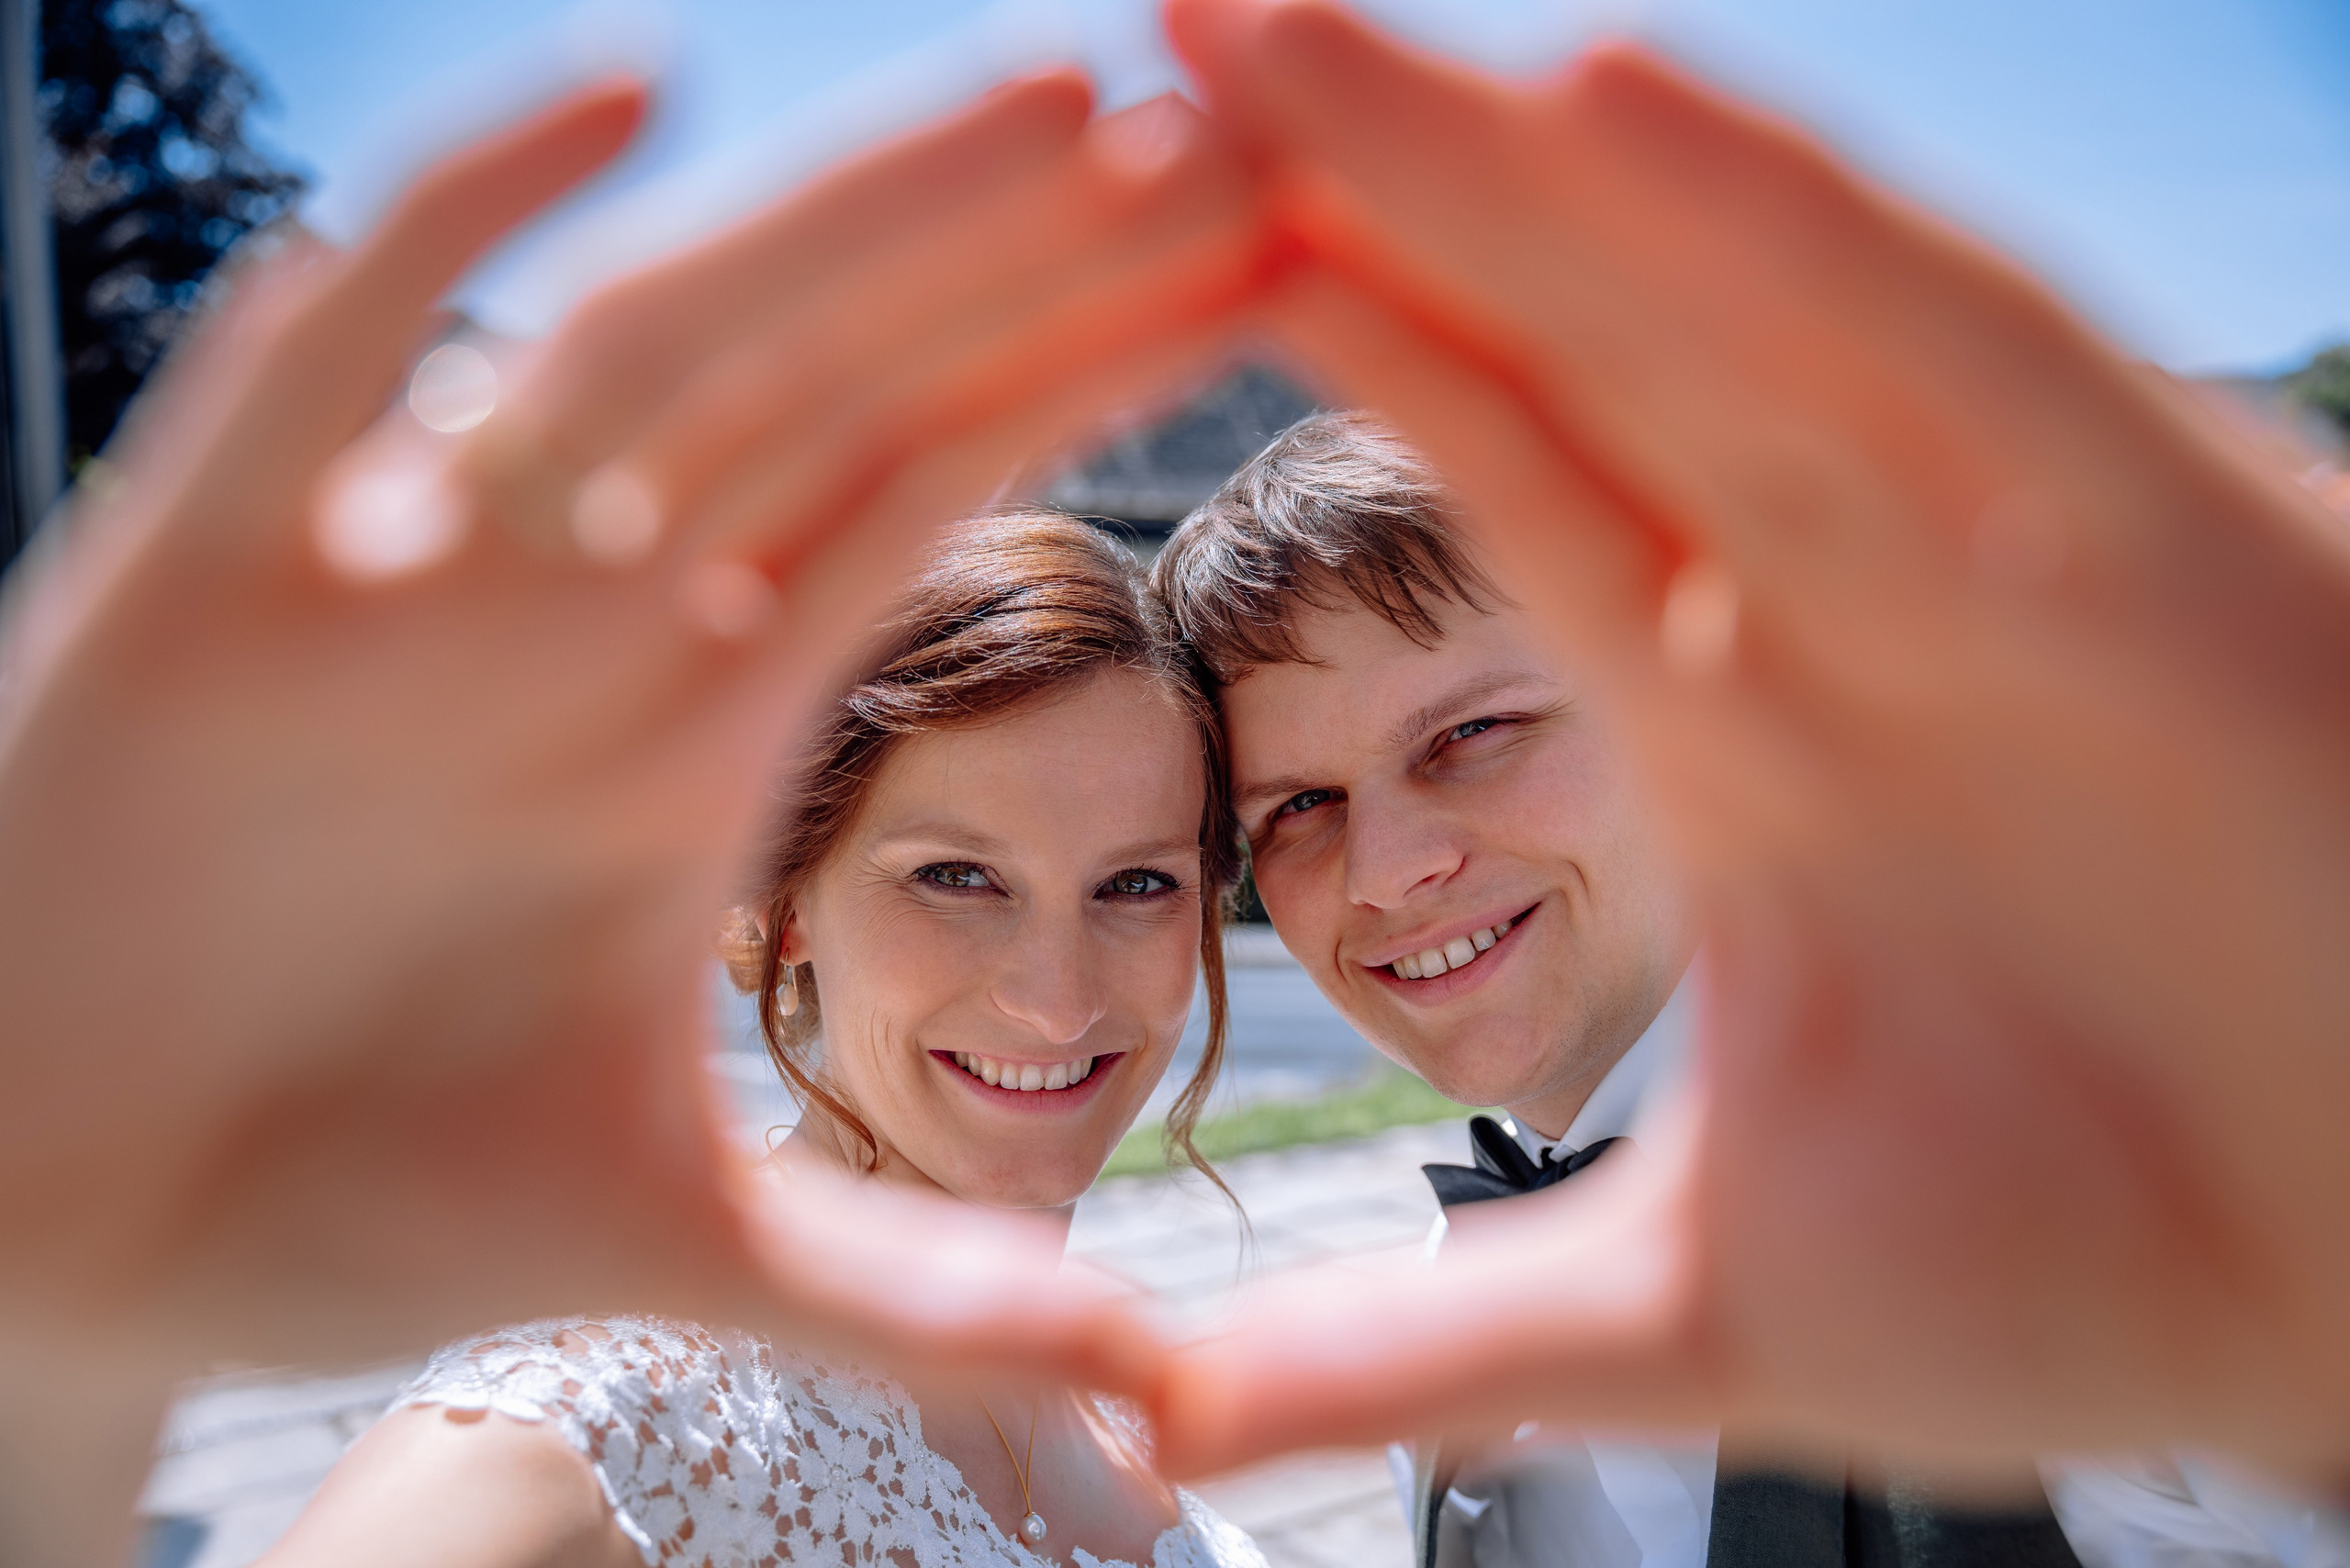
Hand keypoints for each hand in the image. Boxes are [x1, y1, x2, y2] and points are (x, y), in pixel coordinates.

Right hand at [0, 71, 1258, 1563]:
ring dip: (841, 214)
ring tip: (1049, 93)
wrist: (62, 1214)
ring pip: (654, 341)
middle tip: (1239, 118)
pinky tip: (615, 97)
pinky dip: (458, 230)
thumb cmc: (358, 1198)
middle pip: (839, 377)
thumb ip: (903, 1291)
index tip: (1283, 260)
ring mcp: (399, 574)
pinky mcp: (199, 571)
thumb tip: (1145, 1393)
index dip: (1102, 374)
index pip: (940, 491)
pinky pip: (335, 362)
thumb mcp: (664, 1234)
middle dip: (1026, 251)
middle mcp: (575, 611)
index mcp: (699, 719)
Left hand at [1156, 0, 2349, 1486]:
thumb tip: (1153, 1416)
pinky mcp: (2172, 545)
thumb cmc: (2104, 1261)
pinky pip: (1953, 345)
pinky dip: (1786, 223)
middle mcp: (1855, 582)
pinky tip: (1606, 95)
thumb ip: (1419, 1336)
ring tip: (1281, 19)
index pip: (1488, 472)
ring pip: (1714, 296)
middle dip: (1361, 172)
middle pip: (1561, 331)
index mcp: (1743, 705)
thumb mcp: (1698, 1308)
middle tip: (1163, 14)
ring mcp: (2003, 543)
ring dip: (1500, 152)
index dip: (1314, 341)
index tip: (1113, 250)